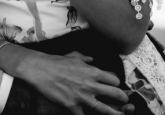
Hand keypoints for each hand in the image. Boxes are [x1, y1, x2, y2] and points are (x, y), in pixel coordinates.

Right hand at [5, 48, 129, 114]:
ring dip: (114, 113)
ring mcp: (82, 97)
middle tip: (124, 102)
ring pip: (104, 109)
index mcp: (92, 72)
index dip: (117, 84)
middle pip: (115, 94)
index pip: (114, 80)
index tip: (116, 86)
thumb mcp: (73, 56)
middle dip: (122, 99)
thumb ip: (85, 59)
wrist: (39, 69)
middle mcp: (90, 85)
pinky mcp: (72, 106)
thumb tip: (92, 59)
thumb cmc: (55, 61)